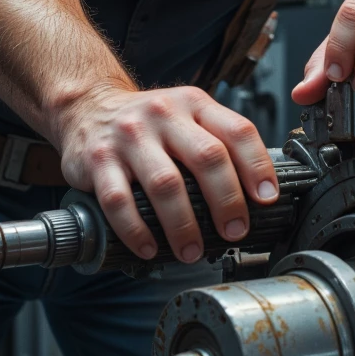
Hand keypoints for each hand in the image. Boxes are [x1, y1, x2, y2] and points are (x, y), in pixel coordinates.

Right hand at [55, 84, 278, 263]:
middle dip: (227, 201)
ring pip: (165, 184)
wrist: (87, 106)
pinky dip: (137, 231)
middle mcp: (163, 115)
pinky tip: (149, 247)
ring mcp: (128, 137)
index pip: (237, 131)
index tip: (267, 198)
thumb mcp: (187, 116)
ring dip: (184, 226)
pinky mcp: (97, 161)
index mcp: (193, 104)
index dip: (257, 166)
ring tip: (192, 251)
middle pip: (207, 158)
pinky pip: (119, 202)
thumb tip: (259, 191)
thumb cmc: (147, 122)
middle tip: (234, 231)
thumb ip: (219, 142)